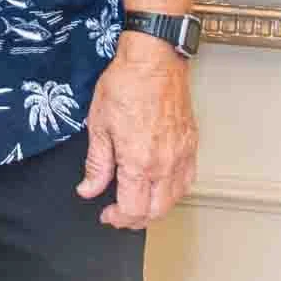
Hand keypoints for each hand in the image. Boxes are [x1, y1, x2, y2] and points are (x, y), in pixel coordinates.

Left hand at [76, 35, 197, 229]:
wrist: (153, 60)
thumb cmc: (125, 85)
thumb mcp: (98, 124)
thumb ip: (96, 163)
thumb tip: (88, 189)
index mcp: (139, 161)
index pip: (133, 209)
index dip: (117, 218)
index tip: (106, 214)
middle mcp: (165, 164)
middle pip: (156, 212)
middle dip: (135, 219)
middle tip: (119, 213)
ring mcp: (182, 155)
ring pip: (175, 199)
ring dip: (156, 208)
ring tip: (138, 202)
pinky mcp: (192, 145)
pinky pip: (188, 180)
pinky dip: (174, 191)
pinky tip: (161, 186)